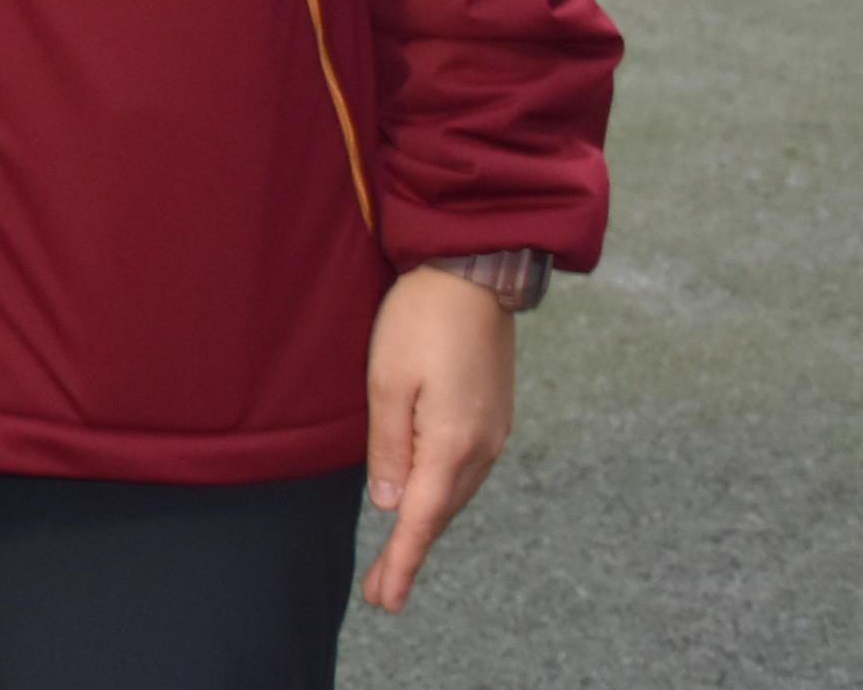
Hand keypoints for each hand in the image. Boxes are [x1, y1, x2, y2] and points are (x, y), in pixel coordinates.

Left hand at [360, 261, 515, 610]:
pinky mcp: (492, 417)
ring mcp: (493, 434)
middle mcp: (481, 448)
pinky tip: (424, 503)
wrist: (473, 275)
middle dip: (410, 554)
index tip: (384, 601)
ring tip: (398, 558)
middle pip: (441, 514)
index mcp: (452, 443)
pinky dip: (441, 496)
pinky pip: (463, 472)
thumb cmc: (421, 321)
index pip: (421, 518)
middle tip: (382, 593)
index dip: (401, 561)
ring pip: (454, 494)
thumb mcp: (387, 381)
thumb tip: (390, 504)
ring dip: (427, 527)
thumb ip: (388, 446)